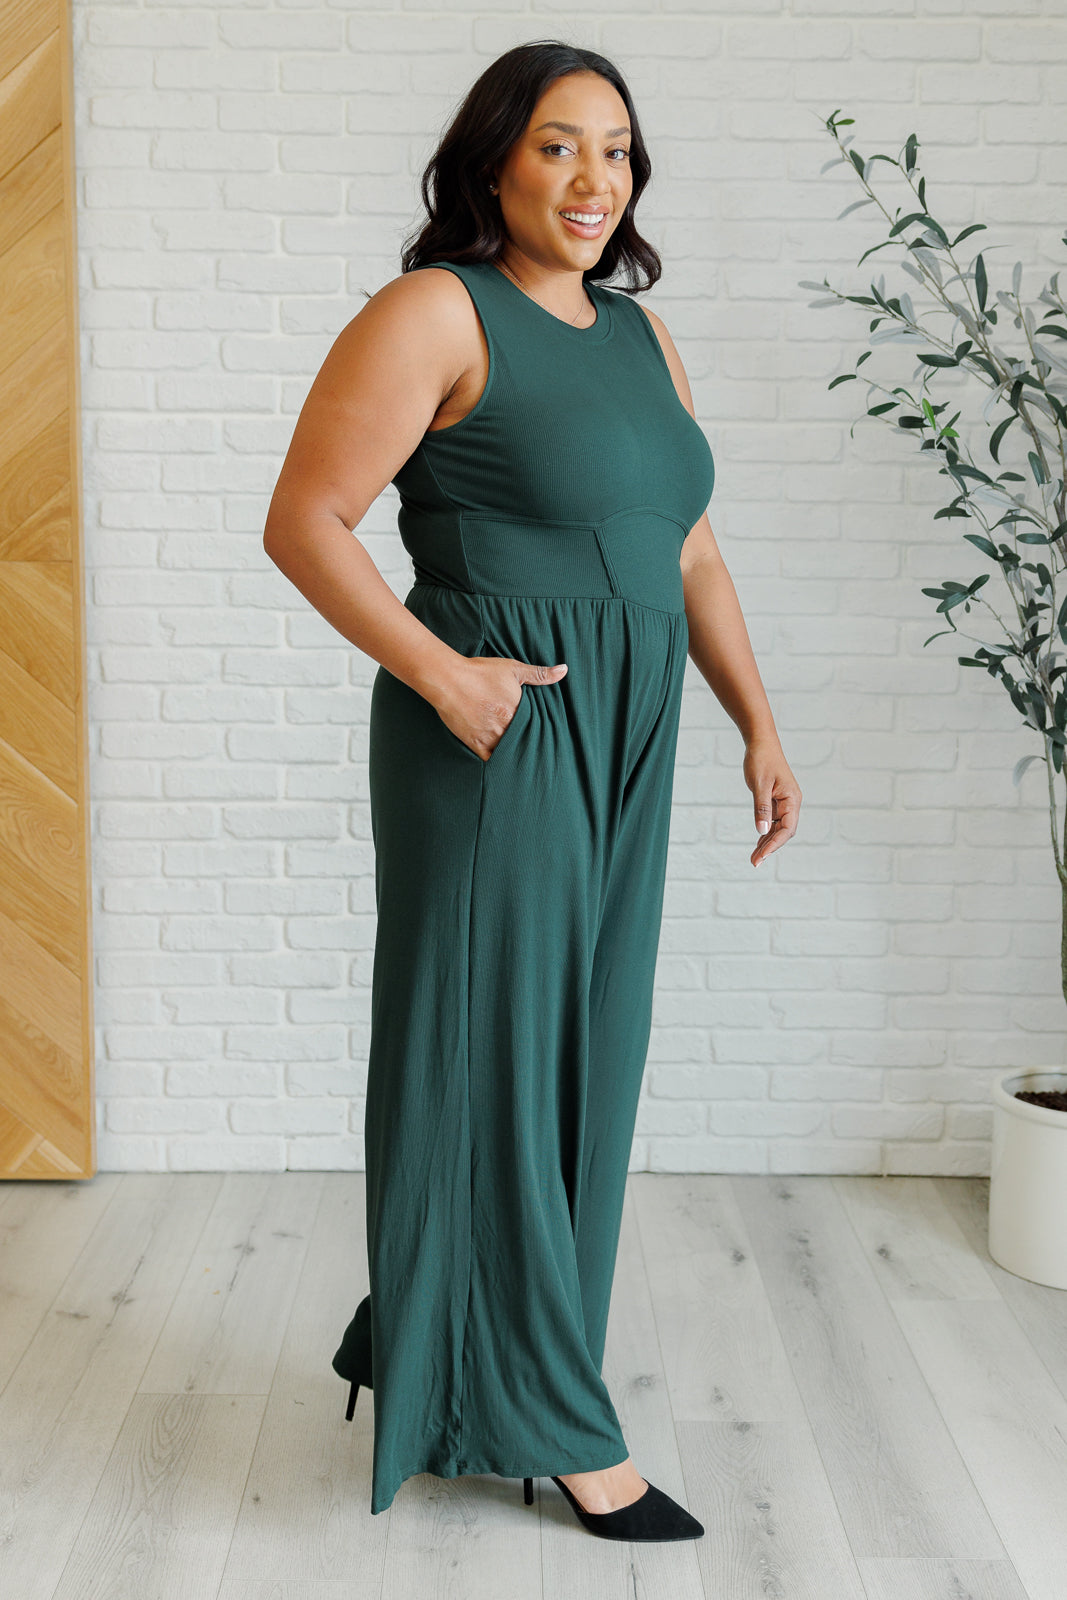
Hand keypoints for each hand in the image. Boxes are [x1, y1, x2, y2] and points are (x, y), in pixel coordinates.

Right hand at [432, 656, 567, 761]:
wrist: (448, 680)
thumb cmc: (480, 672)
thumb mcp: (513, 669)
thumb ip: (539, 674)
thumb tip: (564, 670)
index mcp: (518, 711)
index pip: (537, 727)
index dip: (540, 731)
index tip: (545, 735)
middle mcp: (506, 727)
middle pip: (524, 741)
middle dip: (529, 743)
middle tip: (538, 752)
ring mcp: (490, 737)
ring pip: (509, 752)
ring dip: (514, 752)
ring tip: (523, 758)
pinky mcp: (474, 743)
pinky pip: (490, 759)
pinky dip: (497, 761)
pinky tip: (503, 762)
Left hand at [743, 735, 800, 866]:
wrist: (761, 743)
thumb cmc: (761, 760)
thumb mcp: (759, 785)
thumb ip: (761, 808)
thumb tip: (762, 831)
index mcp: (792, 799)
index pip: (787, 829)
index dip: (774, 845)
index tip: (761, 856)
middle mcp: (791, 803)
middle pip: (784, 832)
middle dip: (770, 848)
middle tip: (754, 862)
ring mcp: (784, 802)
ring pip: (778, 829)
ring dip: (767, 843)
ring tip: (754, 858)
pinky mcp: (776, 801)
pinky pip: (773, 821)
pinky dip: (766, 832)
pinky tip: (758, 843)